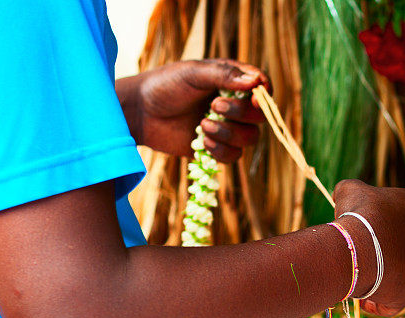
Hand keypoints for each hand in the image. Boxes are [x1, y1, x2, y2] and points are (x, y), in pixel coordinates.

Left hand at [119, 59, 269, 161]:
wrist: (140, 112)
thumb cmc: (164, 85)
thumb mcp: (193, 73)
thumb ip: (224, 75)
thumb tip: (255, 81)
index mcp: (232, 81)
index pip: (262, 87)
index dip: (264, 94)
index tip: (254, 98)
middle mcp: (234, 105)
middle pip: (259, 116)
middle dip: (241, 113)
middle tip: (214, 106)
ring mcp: (227, 128)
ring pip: (250, 138)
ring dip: (229, 134)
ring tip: (203, 126)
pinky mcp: (216, 148)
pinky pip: (234, 155)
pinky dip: (221, 150)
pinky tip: (201, 141)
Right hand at [333, 180, 404, 316]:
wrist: (363, 245)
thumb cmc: (358, 214)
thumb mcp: (349, 190)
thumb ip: (350, 189)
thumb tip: (340, 195)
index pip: (396, 215)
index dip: (375, 223)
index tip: (358, 230)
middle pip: (401, 245)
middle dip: (382, 250)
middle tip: (359, 254)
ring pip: (398, 273)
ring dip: (379, 275)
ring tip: (356, 276)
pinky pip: (392, 300)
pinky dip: (377, 301)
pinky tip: (361, 298)